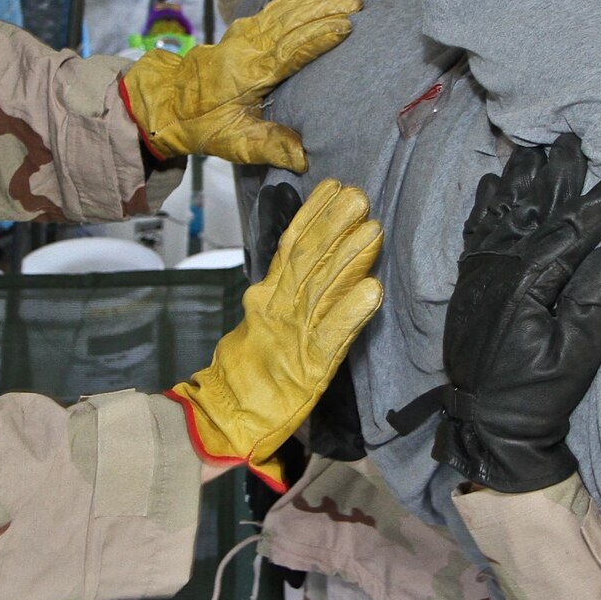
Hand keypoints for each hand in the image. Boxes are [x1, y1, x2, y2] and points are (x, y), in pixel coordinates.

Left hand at [119, 0, 358, 169]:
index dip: (316, 38)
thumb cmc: (203, 123)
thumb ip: (268, 146)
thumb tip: (304, 159)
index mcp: (248, 74)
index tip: (345, 27)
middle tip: (357, 2)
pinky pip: (277, 7)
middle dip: (325, 9)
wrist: (168, 101)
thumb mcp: (232, 142)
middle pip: (290, 22)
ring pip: (285, 10)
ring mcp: (245, 33)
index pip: (288, 51)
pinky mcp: (245, 29)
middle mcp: (247, 47)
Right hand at [253, 182, 366, 460]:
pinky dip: (352, 311)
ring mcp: (292, 335)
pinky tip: (374, 290)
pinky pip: (332, 334)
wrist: (226, 413)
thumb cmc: (250, 367)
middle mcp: (277, 307)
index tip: (336, 187)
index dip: (314, 214)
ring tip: (374, 230)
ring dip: (350, 258)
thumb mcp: (264, 318)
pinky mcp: (308, 366)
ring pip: (322, 289)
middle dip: (334, 225)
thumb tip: (315, 256)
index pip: (290, 245)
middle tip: (360, 197)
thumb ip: (286, 289)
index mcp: (267, 294)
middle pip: (307, 260)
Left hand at [432, 135, 600, 492]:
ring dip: (520, 180)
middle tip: (571, 139)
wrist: (486, 427)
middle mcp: (498, 272)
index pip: (568, 234)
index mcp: (527, 287)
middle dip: (554, 176)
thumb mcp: (577, 361)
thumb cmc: (535, 397)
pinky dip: (484, 205)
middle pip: (532, 212)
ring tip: (535, 149)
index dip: (596, 206)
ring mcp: (480, 276)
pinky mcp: (469, 285)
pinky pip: (476, 232)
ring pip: (502, 215)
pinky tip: (490, 181)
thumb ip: (595, 305)